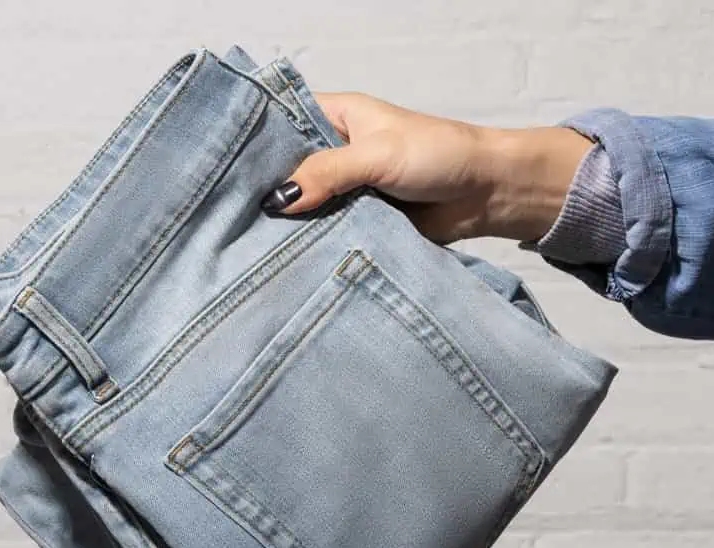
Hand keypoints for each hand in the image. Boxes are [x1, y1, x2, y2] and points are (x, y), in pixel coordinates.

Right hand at [263, 92, 591, 243]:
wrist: (486, 194)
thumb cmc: (439, 155)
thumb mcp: (376, 156)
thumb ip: (326, 175)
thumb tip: (277, 201)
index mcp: (336, 118)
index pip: (283, 125)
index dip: (257, 147)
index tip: (227, 175)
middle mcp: (336, 153)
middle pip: (290, 174)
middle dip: (271, 196)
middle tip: (234, 223)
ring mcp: (348, 192)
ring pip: (308, 210)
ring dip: (294, 228)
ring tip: (255, 249)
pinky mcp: (362, 224)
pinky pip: (331, 236)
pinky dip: (317, 247)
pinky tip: (290, 263)